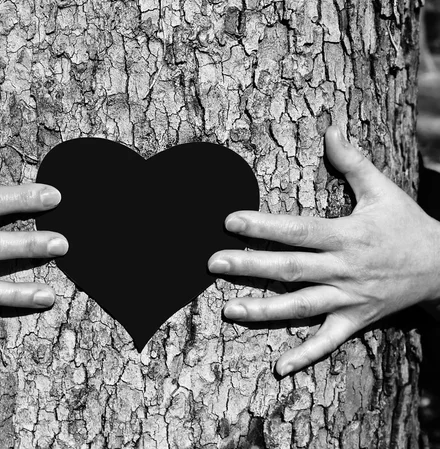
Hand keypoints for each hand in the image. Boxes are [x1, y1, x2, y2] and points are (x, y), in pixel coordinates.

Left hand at [208, 126, 439, 375]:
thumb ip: (353, 161)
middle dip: (249, 267)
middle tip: (212, 262)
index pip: (298, 230)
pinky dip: (305, 354)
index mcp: (346, 235)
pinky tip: (278, 367)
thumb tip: (330, 127)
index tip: (229, 221)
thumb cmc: (406, 224)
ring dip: (265, 310)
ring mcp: (349, 298)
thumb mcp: (383, 189)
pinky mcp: (356, 320)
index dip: (263, 226)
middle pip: (290, 269)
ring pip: (301, 307)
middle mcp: (344, 268)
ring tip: (229, 310)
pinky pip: (329, 342)